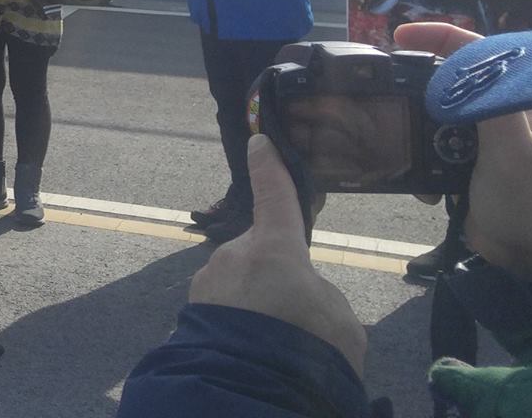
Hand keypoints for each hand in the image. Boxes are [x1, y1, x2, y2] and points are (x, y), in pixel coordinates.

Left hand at [188, 136, 366, 373]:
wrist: (249, 389)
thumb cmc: (306, 347)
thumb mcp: (340, 319)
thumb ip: (318, 292)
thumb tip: (297, 293)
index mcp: (273, 248)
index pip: (273, 196)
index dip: (269, 169)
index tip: (259, 142)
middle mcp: (233, 256)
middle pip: (261, 257)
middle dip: (276, 280)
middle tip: (298, 319)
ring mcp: (207, 284)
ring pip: (241, 287)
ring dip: (257, 306)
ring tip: (276, 342)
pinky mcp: (191, 313)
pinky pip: (225, 312)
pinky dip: (239, 326)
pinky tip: (253, 352)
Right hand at [394, 22, 531, 279]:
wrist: (530, 262)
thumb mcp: (514, 152)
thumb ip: (490, 105)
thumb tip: (461, 62)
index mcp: (519, 101)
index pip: (480, 52)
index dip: (440, 36)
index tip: (399, 36)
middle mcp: (501, 115)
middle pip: (449, 81)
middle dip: (416, 89)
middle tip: (384, 93)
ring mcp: (482, 143)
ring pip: (434, 118)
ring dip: (414, 136)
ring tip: (399, 150)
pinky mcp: (466, 169)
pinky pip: (431, 153)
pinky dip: (419, 167)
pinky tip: (423, 189)